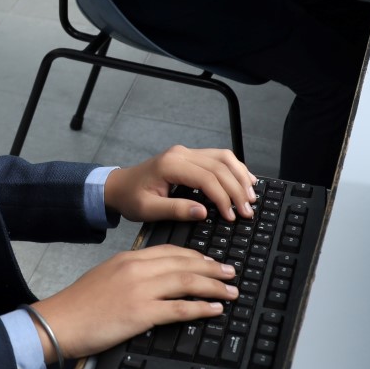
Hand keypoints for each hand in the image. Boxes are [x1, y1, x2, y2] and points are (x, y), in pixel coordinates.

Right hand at [31, 245, 237, 359]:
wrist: (60, 321)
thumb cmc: (78, 305)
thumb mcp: (104, 278)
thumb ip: (130, 275)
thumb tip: (153, 283)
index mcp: (129, 258)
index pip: (171, 251)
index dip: (196, 256)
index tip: (211, 262)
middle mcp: (138, 269)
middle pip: (185, 263)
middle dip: (212, 269)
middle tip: (231, 274)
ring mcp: (141, 290)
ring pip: (188, 282)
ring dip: (214, 287)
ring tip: (231, 291)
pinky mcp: (142, 313)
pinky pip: (180, 308)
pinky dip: (201, 308)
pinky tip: (215, 309)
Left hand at [104, 144, 258, 223]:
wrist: (118, 186)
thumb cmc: (131, 198)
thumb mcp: (148, 210)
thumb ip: (176, 210)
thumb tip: (203, 212)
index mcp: (171, 165)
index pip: (207, 178)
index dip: (223, 197)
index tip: (231, 216)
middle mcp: (181, 154)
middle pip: (219, 166)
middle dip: (237, 189)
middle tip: (247, 211)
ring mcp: (186, 152)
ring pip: (223, 157)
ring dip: (240, 176)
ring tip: (251, 196)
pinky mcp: (190, 156)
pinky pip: (218, 157)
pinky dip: (234, 168)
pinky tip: (245, 180)